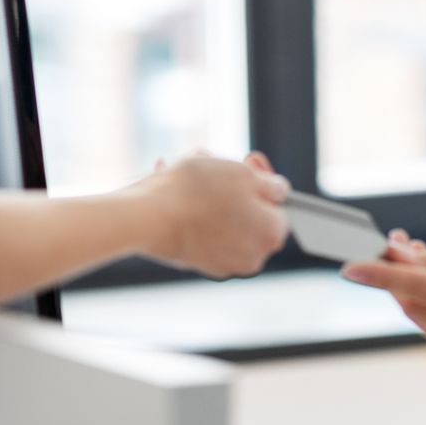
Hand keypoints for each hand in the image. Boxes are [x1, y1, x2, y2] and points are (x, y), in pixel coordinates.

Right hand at [135, 152, 288, 278]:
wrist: (146, 217)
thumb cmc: (197, 192)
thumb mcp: (243, 173)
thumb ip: (270, 183)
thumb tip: (278, 190)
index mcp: (271, 234)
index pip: (278, 205)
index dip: (263, 180)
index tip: (246, 161)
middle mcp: (251, 257)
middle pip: (249, 212)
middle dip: (231, 185)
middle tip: (212, 161)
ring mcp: (222, 263)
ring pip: (222, 219)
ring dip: (208, 193)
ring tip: (186, 169)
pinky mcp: (194, 263)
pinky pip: (199, 230)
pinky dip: (190, 210)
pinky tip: (172, 186)